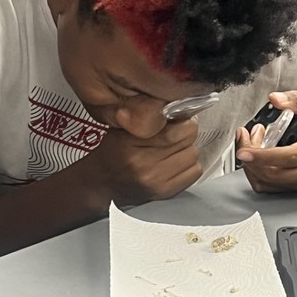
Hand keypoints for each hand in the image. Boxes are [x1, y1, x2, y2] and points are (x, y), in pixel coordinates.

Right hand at [79, 112, 201, 207]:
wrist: (101, 183)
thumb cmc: (113, 152)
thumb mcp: (120, 128)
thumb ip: (144, 115)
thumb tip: (177, 104)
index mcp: (130, 143)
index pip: (175, 128)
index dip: (182, 120)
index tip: (177, 119)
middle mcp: (143, 164)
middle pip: (188, 139)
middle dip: (185, 133)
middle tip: (175, 134)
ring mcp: (155, 181)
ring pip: (193, 154)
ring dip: (187, 149)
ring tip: (172, 150)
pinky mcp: (165, 192)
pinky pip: (195, 171)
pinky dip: (189, 165)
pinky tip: (175, 163)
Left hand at [235, 89, 296, 192]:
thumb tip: (276, 99)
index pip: (290, 158)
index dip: (263, 156)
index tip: (244, 150)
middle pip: (276, 174)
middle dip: (253, 158)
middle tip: (246, 136)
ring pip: (270, 183)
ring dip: (252, 165)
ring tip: (253, 140)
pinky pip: (271, 187)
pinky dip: (257, 172)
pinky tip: (257, 154)